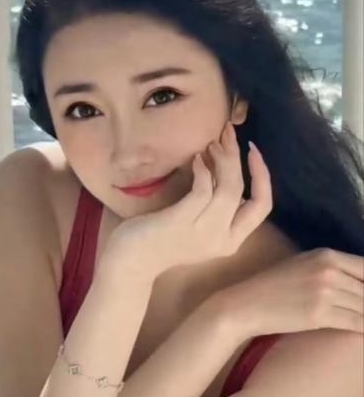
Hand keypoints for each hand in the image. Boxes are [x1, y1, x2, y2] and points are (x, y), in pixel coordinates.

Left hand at [103, 122, 271, 281]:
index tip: (253, 151)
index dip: (263, 176)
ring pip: (228, 188)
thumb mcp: (200, 228)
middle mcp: (223, 240)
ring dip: (223, 159)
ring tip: (211, 144)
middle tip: (228, 134)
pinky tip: (196, 159)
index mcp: (231, 242)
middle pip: (247, 192)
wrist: (132, 262)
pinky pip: (203, 189)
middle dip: (240, 158)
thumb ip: (217, 210)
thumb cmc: (162, 241)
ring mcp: (203, 233)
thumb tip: (227, 171)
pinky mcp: (182, 222)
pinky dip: (203, 170)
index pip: (263, 206)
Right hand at [208, 248, 363, 337]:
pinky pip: (356, 322)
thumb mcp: (303, 266)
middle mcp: (329, 270)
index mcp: (326, 255)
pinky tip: (363, 333)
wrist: (246, 305)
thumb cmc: (273, 287)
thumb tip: (357, 281)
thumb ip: (331, 268)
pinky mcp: (319, 314)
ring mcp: (325, 291)